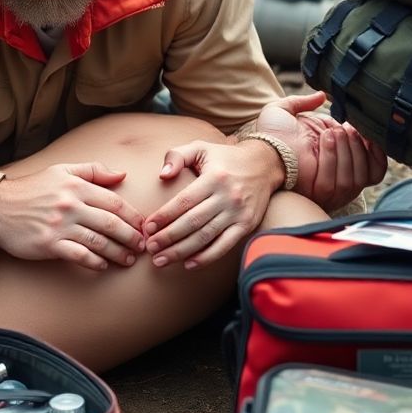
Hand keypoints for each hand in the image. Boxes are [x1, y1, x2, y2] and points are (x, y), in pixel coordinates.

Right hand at [0, 163, 146, 269]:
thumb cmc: (32, 190)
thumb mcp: (61, 171)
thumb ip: (92, 171)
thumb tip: (122, 174)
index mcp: (76, 186)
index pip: (114, 202)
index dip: (133, 216)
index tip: (144, 227)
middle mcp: (70, 205)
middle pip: (111, 223)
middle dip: (131, 237)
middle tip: (143, 246)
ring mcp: (60, 225)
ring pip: (98, 242)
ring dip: (118, 253)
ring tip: (128, 259)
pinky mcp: (49, 244)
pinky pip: (79, 255)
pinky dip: (95, 262)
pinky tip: (103, 265)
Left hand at [141, 140, 282, 269]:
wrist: (264, 164)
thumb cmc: (225, 157)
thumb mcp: (200, 147)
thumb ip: (177, 156)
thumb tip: (162, 175)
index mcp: (214, 177)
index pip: (184, 201)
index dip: (164, 216)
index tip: (147, 228)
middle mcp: (227, 196)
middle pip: (192, 222)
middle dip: (168, 237)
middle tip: (150, 247)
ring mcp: (238, 212)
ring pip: (206, 236)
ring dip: (181, 251)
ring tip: (161, 259)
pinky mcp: (247, 225)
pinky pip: (225, 245)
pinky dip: (207, 257)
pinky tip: (188, 264)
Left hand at [257, 92, 387, 210]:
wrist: (262, 147)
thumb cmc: (271, 132)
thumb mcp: (286, 111)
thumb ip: (304, 102)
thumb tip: (322, 96)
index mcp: (336, 160)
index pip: (372, 165)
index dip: (374, 148)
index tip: (368, 131)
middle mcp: (336, 176)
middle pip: (367, 171)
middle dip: (358, 145)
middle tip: (345, 129)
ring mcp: (329, 187)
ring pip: (357, 178)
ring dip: (348, 150)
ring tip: (332, 133)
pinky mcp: (320, 192)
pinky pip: (340, 182)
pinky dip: (336, 157)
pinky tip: (326, 139)